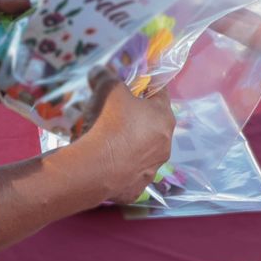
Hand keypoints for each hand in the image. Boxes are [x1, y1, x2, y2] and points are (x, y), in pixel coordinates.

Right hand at [73, 73, 174, 204]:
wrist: (95, 168)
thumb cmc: (109, 123)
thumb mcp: (107, 88)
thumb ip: (105, 76)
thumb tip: (99, 71)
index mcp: (164, 118)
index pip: (160, 93)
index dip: (145, 85)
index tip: (132, 84)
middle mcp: (165, 144)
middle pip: (151, 123)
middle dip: (134, 115)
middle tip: (113, 111)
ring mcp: (152, 169)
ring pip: (141, 150)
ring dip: (128, 142)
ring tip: (104, 138)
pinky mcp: (136, 189)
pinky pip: (128, 172)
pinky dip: (118, 165)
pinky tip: (102, 160)